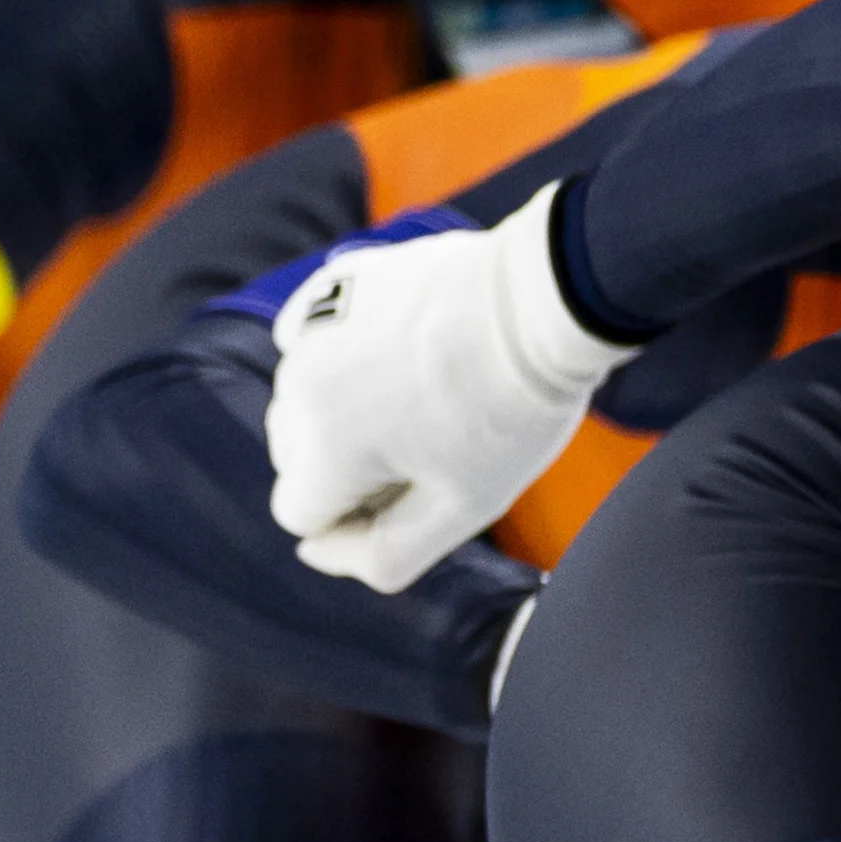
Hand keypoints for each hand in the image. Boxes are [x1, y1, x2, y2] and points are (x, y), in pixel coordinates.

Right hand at [263, 183, 633, 592]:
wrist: (545, 303)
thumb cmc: (512, 411)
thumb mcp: (462, 509)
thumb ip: (383, 555)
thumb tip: (314, 551)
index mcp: (327, 446)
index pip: (302, 514)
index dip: (361, 514)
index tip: (422, 483)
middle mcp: (301, 384)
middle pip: (295, 458)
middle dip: (348, 464)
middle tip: (432, 438)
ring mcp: (314, 327)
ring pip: (302, 401)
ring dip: (345, 411)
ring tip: (426, 393)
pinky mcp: (332, 286)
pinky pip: (309, 340)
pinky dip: (340, 356)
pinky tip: (398, 352)